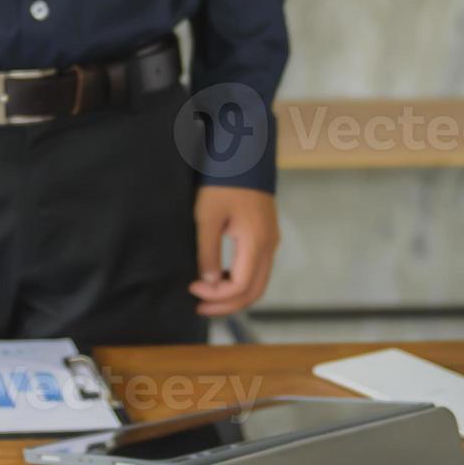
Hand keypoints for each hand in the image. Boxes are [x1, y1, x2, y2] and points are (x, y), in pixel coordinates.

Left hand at [190, 187, 279, 316]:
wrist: (243, 157)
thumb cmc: (222, 183)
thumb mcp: (206, 217)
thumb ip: (207, 252)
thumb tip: (208, 283)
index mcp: (256, 242)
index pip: (241, 286)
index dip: (216, 295)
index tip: (192, 287)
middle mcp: (269, 246)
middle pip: (254, 292)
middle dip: (227, 305)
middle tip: (199, 308)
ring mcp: (271, 242)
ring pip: (258, 283)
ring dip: (233, 295)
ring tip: (206, 297)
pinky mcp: (266, 237)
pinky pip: (257, 270)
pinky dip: (239, 281)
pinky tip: (217, 278)